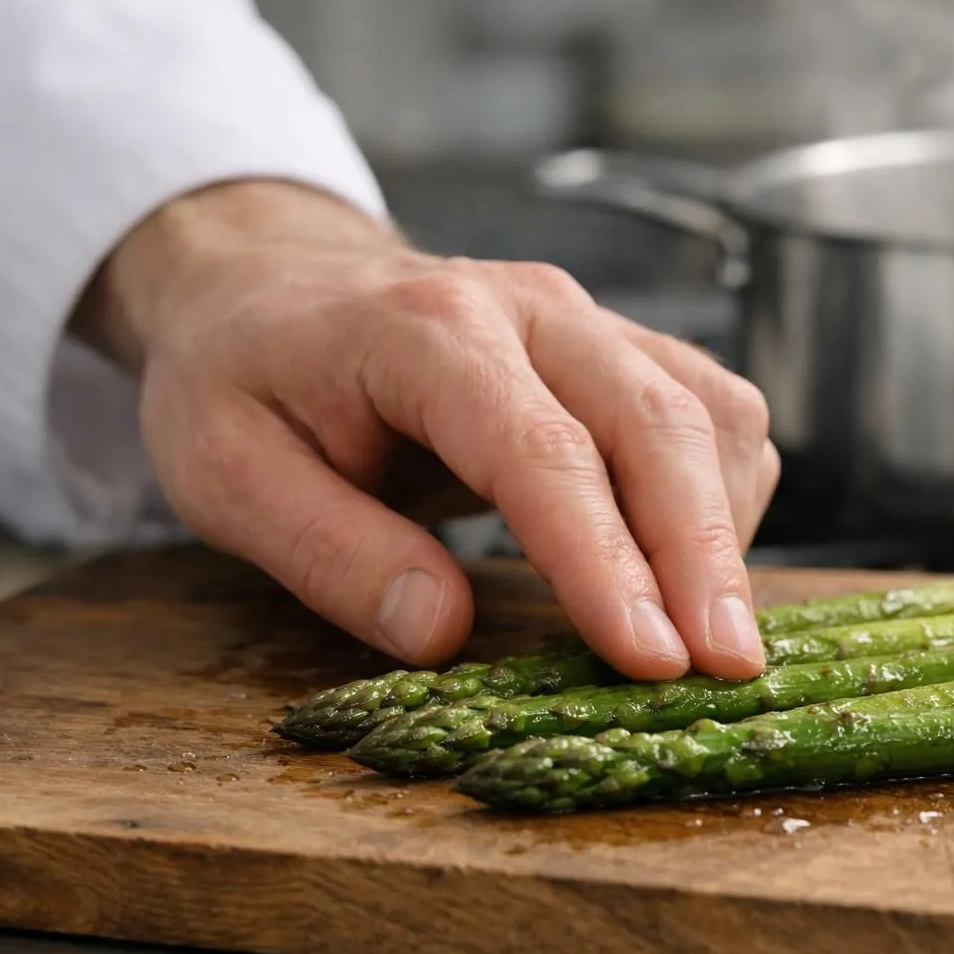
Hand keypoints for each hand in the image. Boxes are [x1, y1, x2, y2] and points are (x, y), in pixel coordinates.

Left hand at [74, 180, 779, 680]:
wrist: (277, 285)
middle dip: (702, 553)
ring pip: (709, 412)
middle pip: (657, 422)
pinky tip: (691, 569)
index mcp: (428, 330)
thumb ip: (331, 552)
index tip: (649, 659)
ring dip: (723, 526)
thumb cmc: (246, 381)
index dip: (604, 560)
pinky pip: (715, 413)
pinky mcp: (625, 349)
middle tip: (727, 668)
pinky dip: (725, 495)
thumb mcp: (227, 475)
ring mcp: (590, 322)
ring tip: (708, 635)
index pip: (542, 449)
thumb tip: (444, 632)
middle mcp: (532, 309)